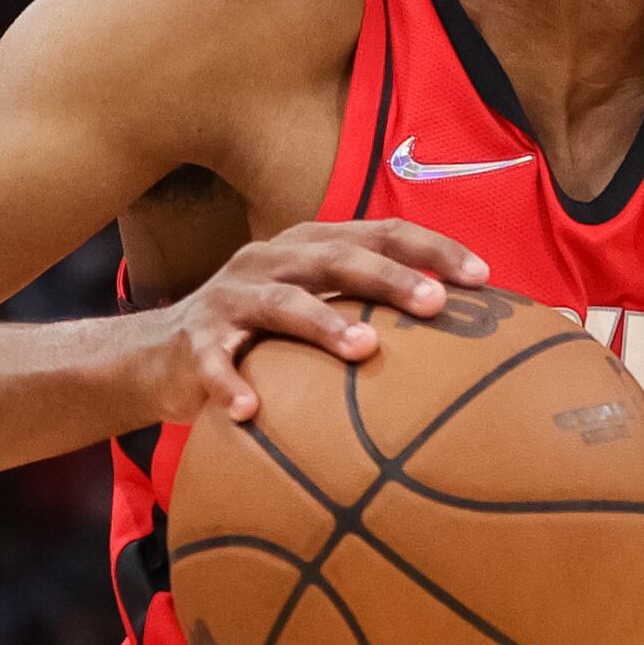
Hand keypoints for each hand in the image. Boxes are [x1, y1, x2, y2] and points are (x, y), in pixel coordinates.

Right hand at [135, 220, 483, 429]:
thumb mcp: (316, 308)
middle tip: (438, 304)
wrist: (160, 355)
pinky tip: (251, 411)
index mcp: (309, 246)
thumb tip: (460, 336)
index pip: (380, 233)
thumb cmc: (262, 337)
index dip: (432, 250)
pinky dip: (230, 384)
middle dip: (391, 278)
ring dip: (324, 324)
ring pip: (282, 304)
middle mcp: (272, 260)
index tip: (483, 278)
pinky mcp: (194, 342)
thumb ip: (371, 309)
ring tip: (365, 350)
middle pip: (338, 258)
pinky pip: (214, 363)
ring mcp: (231, 298)